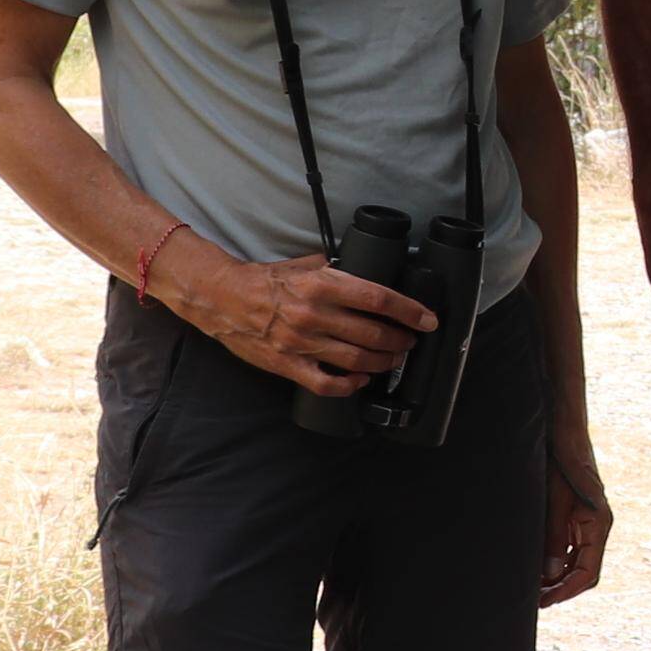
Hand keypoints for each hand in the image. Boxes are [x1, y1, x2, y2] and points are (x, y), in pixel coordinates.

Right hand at [176, 245, 433, 397]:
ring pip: (356, 360)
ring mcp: (301, 343)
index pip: (378, 299)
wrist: (222, 299)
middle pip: (373, 333)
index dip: (409, 311)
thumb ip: (337, 269)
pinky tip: (361, 380)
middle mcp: (314, 315)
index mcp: (321, 286)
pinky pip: (326, 384)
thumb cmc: (266, 280)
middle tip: (411, 342)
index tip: (428, 319)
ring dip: (383, 362)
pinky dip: (349, 385)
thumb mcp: (305, 264)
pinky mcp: (288, 365)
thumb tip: (369, 272)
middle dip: (401, 341)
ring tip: (394, 360)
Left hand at [539, 425, 614, 605]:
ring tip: (532, 587)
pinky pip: (570, 548)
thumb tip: (551, 574)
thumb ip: (554, 537)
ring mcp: (587, 523)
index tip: (544, 601)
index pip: (588, 571)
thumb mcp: (554, 500)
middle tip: (534, 600)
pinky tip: (536, 567)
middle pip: (585, 572)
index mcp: (599, 525)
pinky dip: (555, 562)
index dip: (567, 591)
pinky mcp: (576, 517)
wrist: (565, 432)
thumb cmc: (562, 461)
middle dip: (562, 589)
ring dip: (557, 577)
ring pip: (577, 562)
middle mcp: (597, 528)